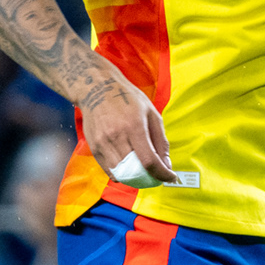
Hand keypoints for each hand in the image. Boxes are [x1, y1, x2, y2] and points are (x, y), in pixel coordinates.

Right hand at [79, 64, 174, 184]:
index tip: (170, 177)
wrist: (96, 88)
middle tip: (158, 174)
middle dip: (151, 177)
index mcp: (134, 126)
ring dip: (135, 177)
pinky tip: (129, 165)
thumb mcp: (151, 113)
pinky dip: (122, 173)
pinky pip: (110, 171)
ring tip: (143, 169)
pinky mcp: (94, 147)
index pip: (149, 161)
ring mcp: (102, 143)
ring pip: (122, 174)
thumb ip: (161, 141)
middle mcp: (116, 136)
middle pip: (135, 171)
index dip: (162, 174)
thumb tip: (166, 165)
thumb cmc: (127, 98)